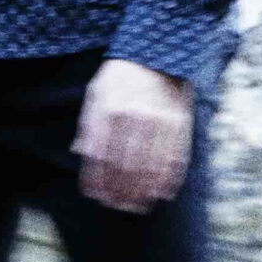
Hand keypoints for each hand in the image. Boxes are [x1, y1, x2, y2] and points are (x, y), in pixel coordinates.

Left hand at [73, 58, 194, 212]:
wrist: (156, 54)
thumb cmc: (120, 77)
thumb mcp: (96, 93)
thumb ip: (89, 124)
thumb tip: (80, 154)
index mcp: (109, 109)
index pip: (101, 155)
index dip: (98, 179)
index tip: (96, 196)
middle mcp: (134, 117)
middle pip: (125, 165)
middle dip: (120, 190)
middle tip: (117, 207)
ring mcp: (160, 121)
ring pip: (150, 166)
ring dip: (143, 191)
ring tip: (137, 206)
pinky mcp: (180, 123)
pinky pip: (175, 157)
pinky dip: (169, 179)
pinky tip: (162, 193)